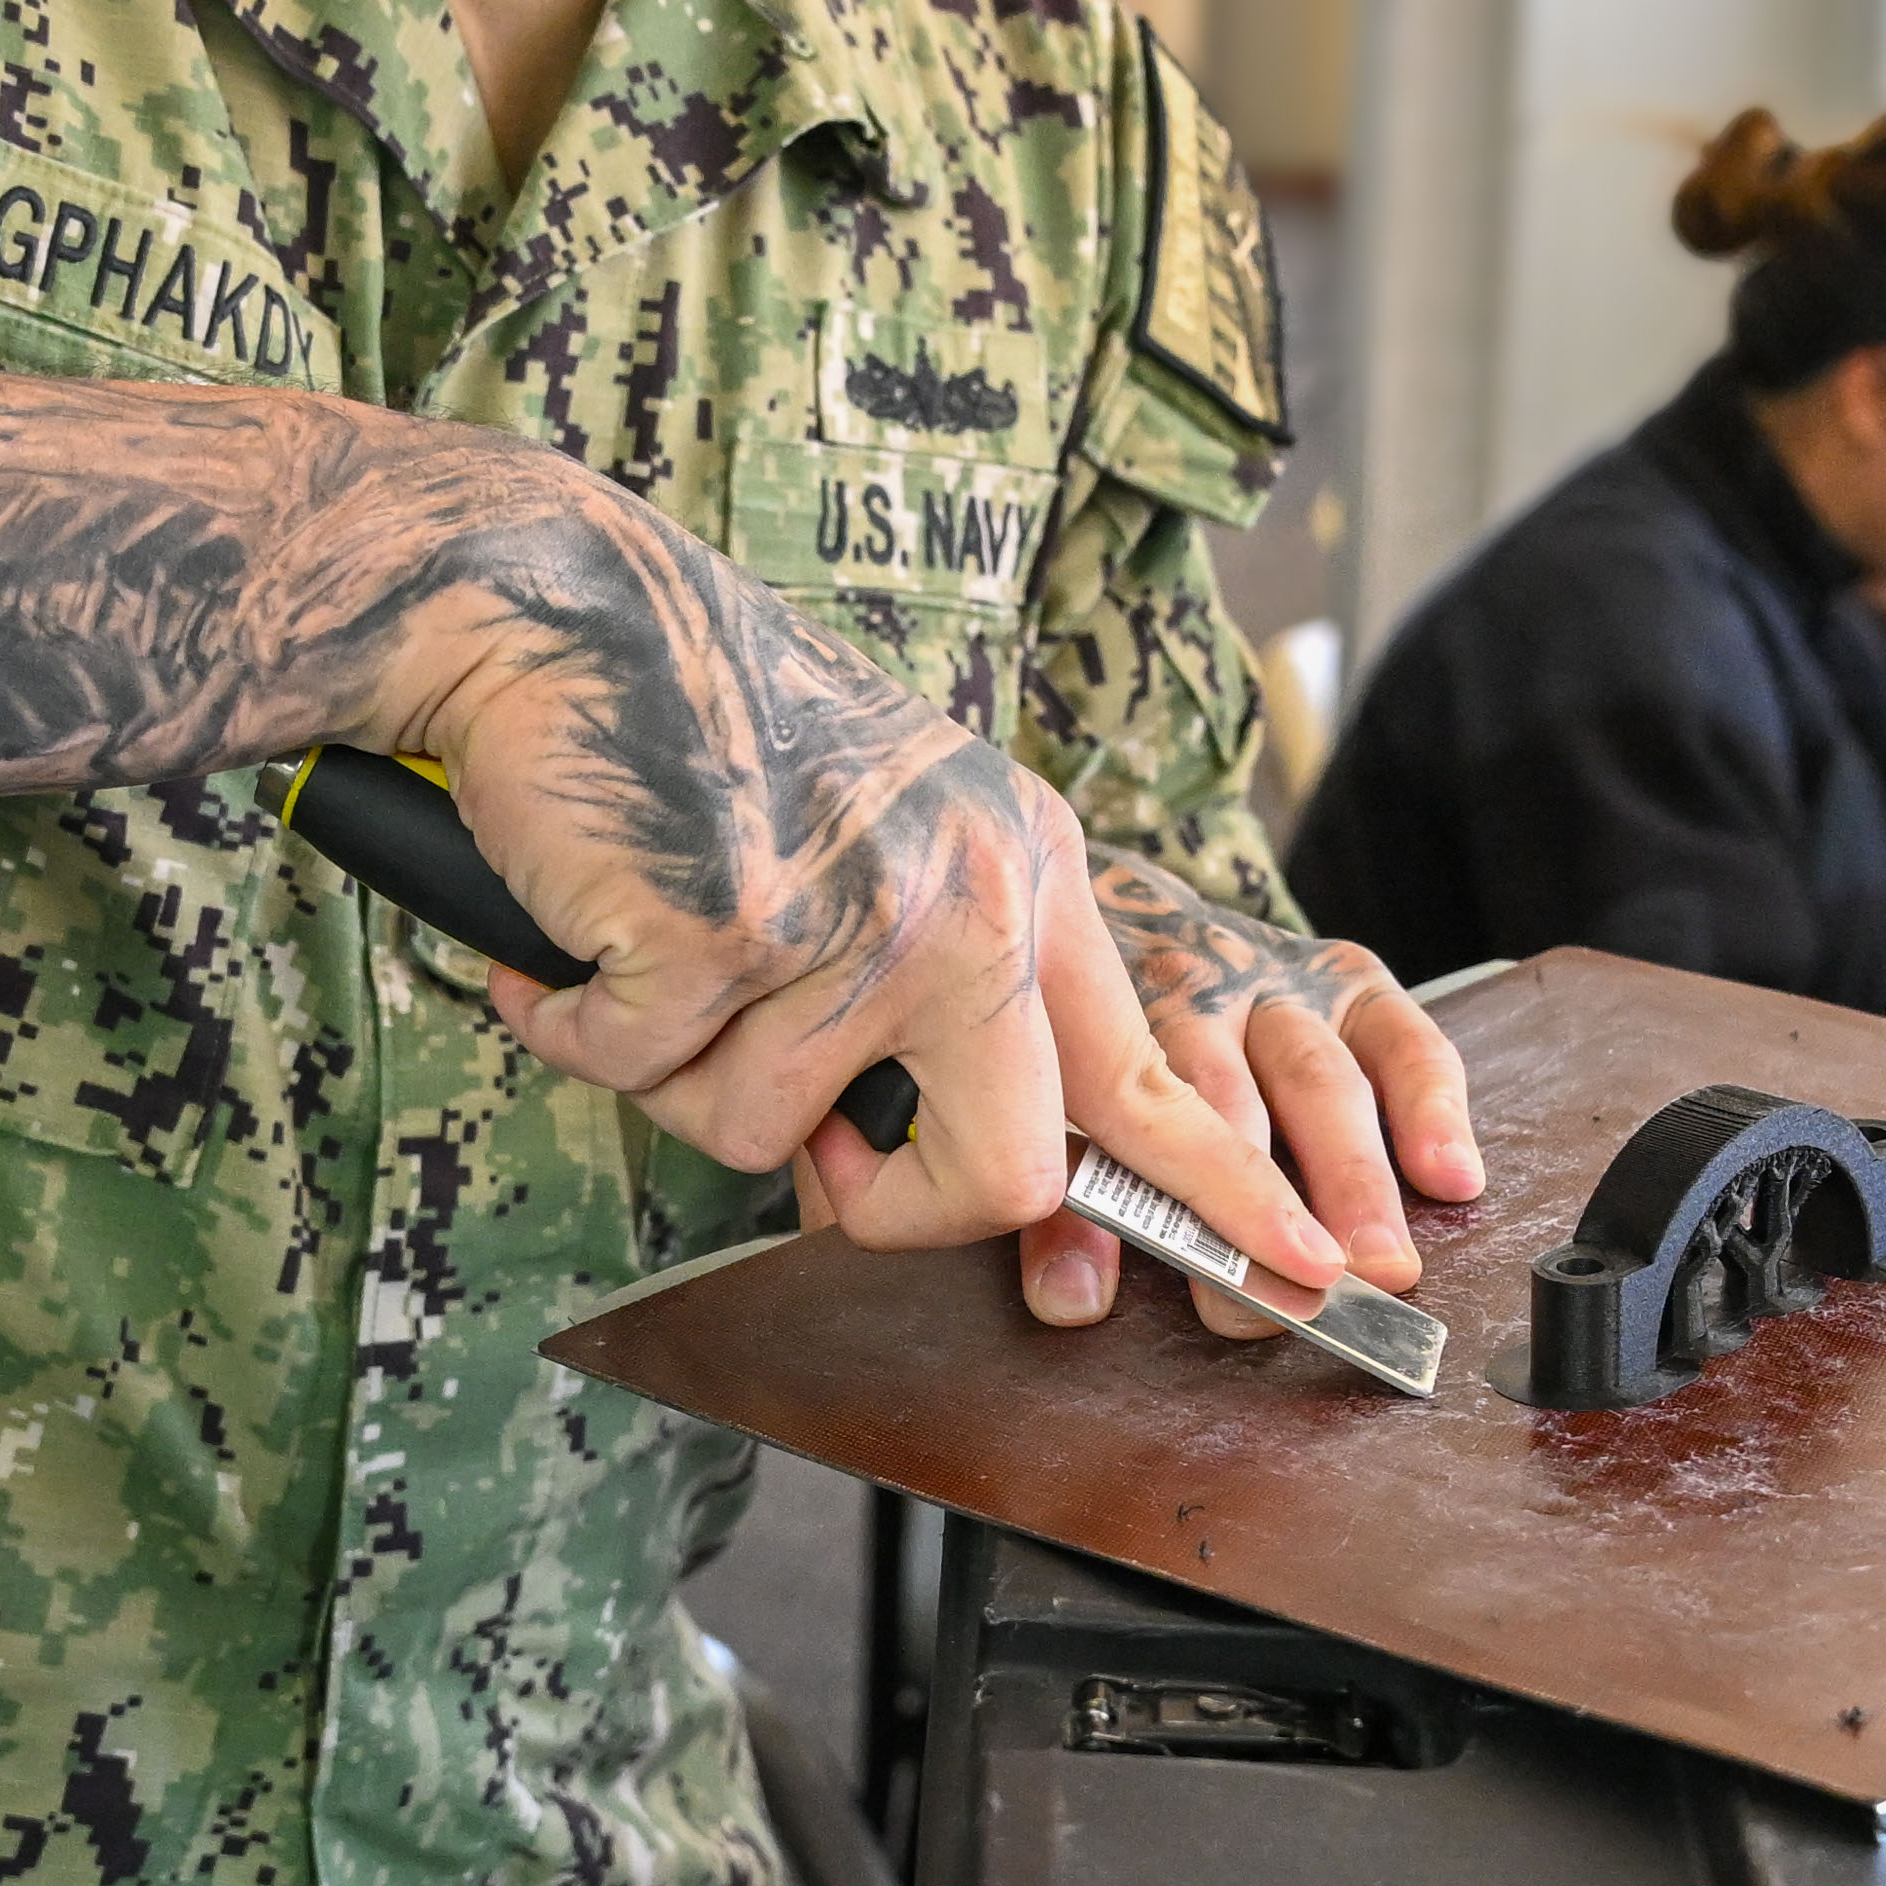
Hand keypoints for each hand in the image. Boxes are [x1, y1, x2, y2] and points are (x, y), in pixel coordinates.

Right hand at [360, 545, 1347, 1301]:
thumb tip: (909, 1170)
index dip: (1234, 1199)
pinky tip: (582, 932)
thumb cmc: (705, 737)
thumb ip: (939, 996)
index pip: (1157, 1078)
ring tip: (653, 950)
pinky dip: (581, 1021)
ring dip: (680, 1070)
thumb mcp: (890, 841)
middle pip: (1000, 1180)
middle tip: (811, 1156)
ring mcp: (859, 915)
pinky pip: (645, 1072)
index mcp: (1029, 874)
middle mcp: (973, 895)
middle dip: (886, 1210)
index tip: (1321, 1278)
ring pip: (768, 1136)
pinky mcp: (728, 933)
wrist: (564, 607)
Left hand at [1012, 858, 1489, 1335]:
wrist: (1123, 894)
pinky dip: (1433, 1109)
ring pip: (1321, 1080)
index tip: (1228, 1304)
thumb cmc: (1086, 1032)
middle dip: (1286, 1206)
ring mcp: (1275, 978)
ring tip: (1386, 1264)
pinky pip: (1402, 1037)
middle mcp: (1195, 990)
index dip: (1192, 1219)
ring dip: (1357, 1180)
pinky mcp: (1344, 972)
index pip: (1149, 1126)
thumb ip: (1055, 1214)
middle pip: (1240, 1105)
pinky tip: (1455, 1178)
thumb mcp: (1052, 1110)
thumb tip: (1075, 1306)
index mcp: (1104, 1023)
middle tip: (1319, 1288)